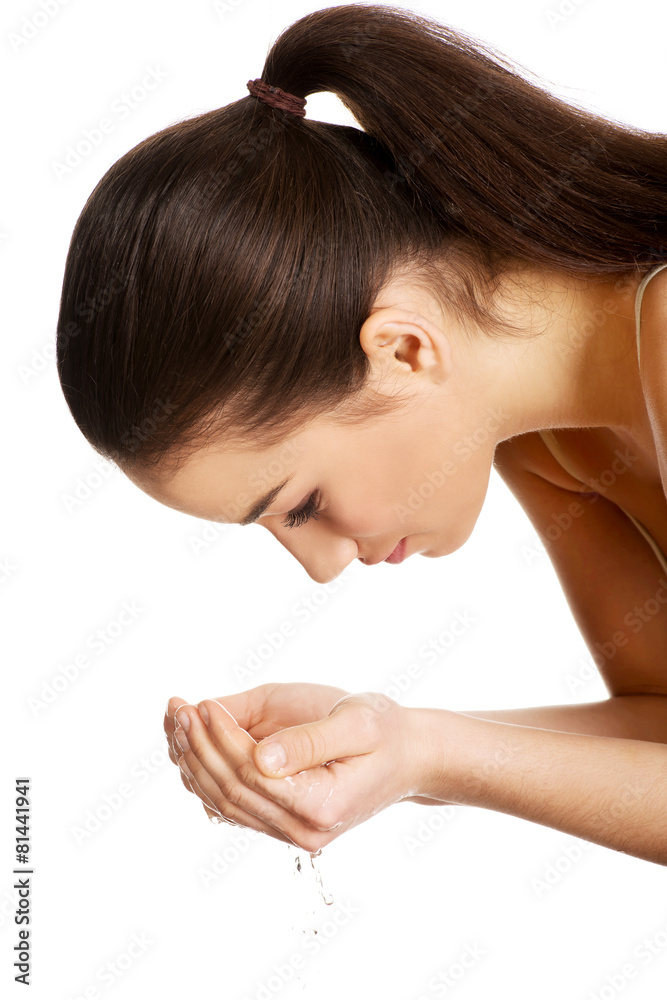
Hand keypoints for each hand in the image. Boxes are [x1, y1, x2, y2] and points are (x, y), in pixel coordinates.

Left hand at [164, 683, 435, 852]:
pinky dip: (205, 773)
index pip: (253, 774)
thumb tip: (260, 755)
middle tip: (177, 707)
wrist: (407, 756)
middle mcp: (302, 831)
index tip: (202, 703)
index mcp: (321, 806)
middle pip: (232, 790)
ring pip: (223, 801)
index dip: (221, 738)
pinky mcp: (281, 821)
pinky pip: (230, 803)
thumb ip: (310, 741)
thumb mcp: (358, 724)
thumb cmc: (385, 731)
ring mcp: (290, 832)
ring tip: (175, 719)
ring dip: (193, 760)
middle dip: (198, 746)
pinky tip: (189, 742)